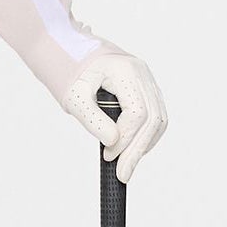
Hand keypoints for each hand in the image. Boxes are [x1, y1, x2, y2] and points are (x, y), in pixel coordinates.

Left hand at [63, 50, 168, 183]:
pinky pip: (155, 115)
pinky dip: (145, 135)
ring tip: (127, 164)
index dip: (126, 139)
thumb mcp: (74, 97)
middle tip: (123, 174)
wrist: (68, 53)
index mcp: (125, 70)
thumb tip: (113, 142)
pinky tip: (131, 149)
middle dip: (138, 149)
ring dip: (145, 144)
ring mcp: (146, 80)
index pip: (138, 112)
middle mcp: (142, 73)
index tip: (109, 157)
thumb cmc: (69, 73)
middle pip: (154, 117)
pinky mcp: (145, 88)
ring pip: (159, 118)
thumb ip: (92, 119)